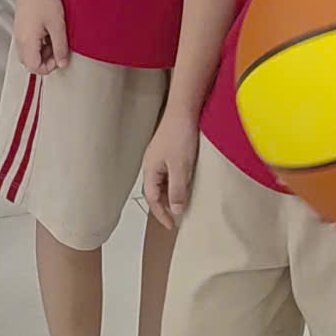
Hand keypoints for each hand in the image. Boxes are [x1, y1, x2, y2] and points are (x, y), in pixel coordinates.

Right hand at [13, 0, 69, 74]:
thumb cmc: (45, 0)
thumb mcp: (58, 25)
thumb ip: (60, 47)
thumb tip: (62, 63)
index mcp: (27, 42)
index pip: (34, 67)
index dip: (49, 67)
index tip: (59, 57)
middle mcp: (19, 40)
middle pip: (29, 63)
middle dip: (45, 61)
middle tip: (57, 49)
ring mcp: (18, 33)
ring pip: (28, 53)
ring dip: (41, 52)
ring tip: (53, 38)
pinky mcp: (20, 26)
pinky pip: (27, 43)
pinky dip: (37, 44)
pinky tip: (47, 32)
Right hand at [140, 107, 199, 231]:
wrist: (183, 111)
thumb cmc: (179, 136)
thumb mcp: (180, 168)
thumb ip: (177, 190)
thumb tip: (175, 210)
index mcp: (150, 170)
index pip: (152, 199)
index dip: (161, 214)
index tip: (171, 225)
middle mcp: (151, 164)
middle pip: (155, 191)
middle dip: (164, 206)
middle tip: (176, 217)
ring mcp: (158, 156)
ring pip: (162, 182)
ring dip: (170, 194)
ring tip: (182, 203)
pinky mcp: (167, 150)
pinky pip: (168, 173)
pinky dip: (174, 183)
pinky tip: (185, 183)